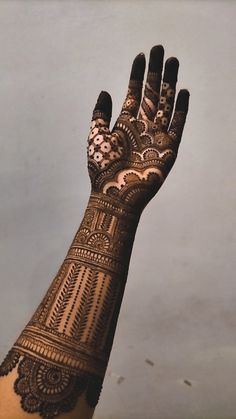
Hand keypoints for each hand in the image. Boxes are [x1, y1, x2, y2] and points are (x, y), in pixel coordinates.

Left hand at [87, 45, 188, 211]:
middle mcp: (142, 126)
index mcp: (125, 122)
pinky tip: (183, 93)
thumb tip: (104, 91)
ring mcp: (156, 135)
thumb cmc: (103, 169)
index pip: (134, 92)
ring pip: (165, 103)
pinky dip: (181, 109)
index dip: (138, 74)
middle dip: (156, 72)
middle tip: (160, 50)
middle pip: (152, 93)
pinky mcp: (168, 148)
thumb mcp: (96, 136)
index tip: (142, 56)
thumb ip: (101, 114)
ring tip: (173, 62)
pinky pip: (177, 125)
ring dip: (169, 83)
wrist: (115, 194)